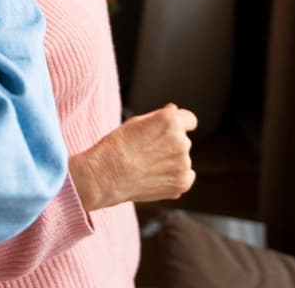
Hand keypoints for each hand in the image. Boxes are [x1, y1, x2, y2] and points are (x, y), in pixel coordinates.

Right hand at [69, 103, 197, 211]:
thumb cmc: (116, 146)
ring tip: (146, 165)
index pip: (189, 119)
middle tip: (147, 152)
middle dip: (170, 144)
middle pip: (183, 140)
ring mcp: (184, 163)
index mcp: (170, 121)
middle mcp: (181, 140)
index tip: (170, 131)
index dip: (179, 124)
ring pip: (182, 159)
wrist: (105, 176)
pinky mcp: (183, 182)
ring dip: (170, 161)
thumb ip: (159, 117)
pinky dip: (173, 177)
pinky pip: (186, 175)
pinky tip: (153, 176)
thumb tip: (175, 111)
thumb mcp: (136, 122)